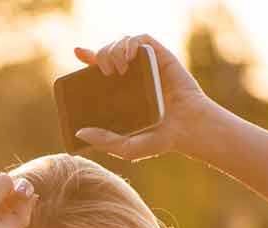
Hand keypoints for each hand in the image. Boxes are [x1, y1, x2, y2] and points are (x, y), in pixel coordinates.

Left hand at [72, 34, 218, 161]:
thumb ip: (104, 141)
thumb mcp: (127, 147)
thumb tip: (79, 132)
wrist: (189, 129)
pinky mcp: (160, 57)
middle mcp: (131, 76)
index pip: (99, 68)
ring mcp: (146, 65)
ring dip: (114, 49)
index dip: (88, 56)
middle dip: (99, 54)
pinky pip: (142, 39)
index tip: (78, 53)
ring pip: (122, 42)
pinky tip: (128, 58)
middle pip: (108, 51)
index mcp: (120, 92)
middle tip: (102, 71)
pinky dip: (131, 43)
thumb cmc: (160, 139)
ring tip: (116, 69)